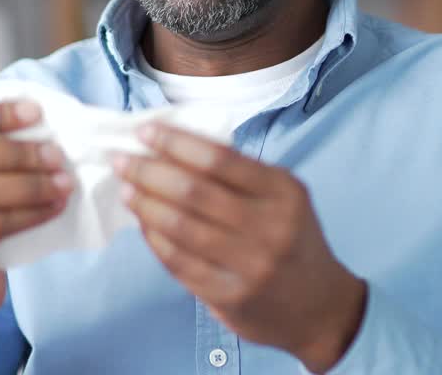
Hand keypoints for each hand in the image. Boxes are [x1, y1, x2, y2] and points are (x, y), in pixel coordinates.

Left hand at [113, 122, 365, 372]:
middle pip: (194, 191)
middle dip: (149, 171)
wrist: (321, 308)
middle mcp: (269, 228)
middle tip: (120, 159)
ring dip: (145, 205)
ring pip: (181, 227)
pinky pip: (179, 262)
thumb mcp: (283, 197)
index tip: (144, 132)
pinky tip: (142, 224)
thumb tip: (173, 148)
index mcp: (283, 192)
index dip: (176, 143)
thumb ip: (238, 174)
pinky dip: (154, 239)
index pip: (219, 159)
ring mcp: (249, 265)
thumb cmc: (292, 240)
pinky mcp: (230, 296)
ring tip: (125, 190)